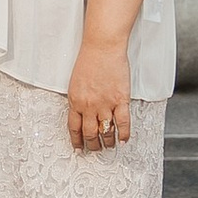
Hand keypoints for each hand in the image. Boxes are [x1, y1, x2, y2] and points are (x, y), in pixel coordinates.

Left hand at [67, 37, 134, 153]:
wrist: (102, 47)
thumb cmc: (89, 60)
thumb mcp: (75, 82)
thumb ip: (78, 99)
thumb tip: (81, 113)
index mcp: (75, 101)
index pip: (74, 128)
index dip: (77, 141)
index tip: (79, 148)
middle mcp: (88, 106)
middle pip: (89, 133)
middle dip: (92, 145)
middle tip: (95, 150)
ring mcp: (105, 104)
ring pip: (105, 131)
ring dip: (107, 142)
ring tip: (109, 146)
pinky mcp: (120, 100)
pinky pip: (123, 123)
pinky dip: (123, 134)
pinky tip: (123, 140)